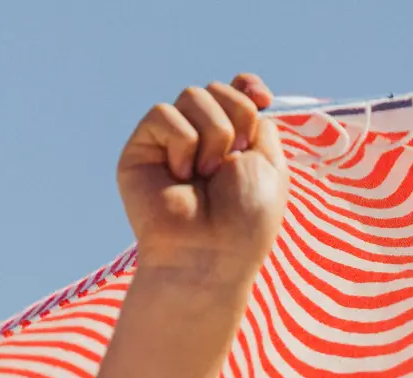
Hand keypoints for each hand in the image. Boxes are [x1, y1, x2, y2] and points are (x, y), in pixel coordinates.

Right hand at [116, 73, 289, 281]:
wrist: (210, 255)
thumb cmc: (245, 223)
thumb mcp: (270, 168)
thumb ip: (262, 125)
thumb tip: (251, 93)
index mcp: (235, 145)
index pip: (237, 91)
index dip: (247, 88)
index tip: (261, 99)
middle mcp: (202, 141)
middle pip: (217, 89)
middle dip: (235, 120)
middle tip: (231, 165)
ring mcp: (170, 144)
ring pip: (193, 96)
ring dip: (213, 136)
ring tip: (206, 177)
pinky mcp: (142, 149)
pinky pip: (164, 114)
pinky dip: (182, 143)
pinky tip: (181, 177)